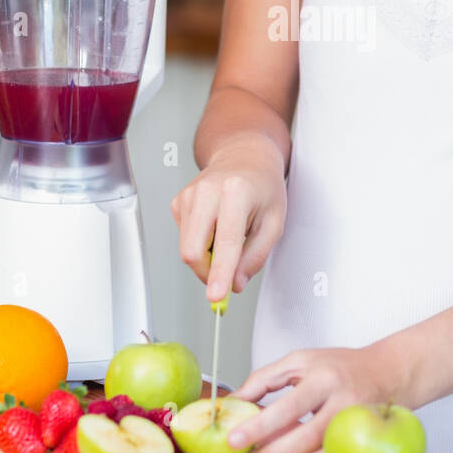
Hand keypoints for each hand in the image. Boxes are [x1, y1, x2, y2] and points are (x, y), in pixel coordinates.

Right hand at [171, 132, 286, 301]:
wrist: (245, 156)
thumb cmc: (262, 186)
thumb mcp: (274, 222)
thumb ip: (256, 256)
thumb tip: (236, 283)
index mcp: (236, 193)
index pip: (224, 243)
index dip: (219, 274)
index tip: (215, 296)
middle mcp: (207, 191)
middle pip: (192, 251)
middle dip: (208, 273)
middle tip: (227, 274)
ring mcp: (188, 195)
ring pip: (186, 248)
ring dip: (206, 257)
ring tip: (228, 239)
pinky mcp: (178, 202)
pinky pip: (184, 238)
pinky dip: (200, 243)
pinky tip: (215, 226)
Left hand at [228, 344, 395, 452]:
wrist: (387, 372)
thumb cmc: (339, 366)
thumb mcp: (300, 361)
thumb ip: (264, 379)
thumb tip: (232, 401)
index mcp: (325, 378)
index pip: (289, 406)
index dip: (260, 425)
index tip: (235, 438)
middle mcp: (343, 402)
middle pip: (305, 437)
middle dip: (272, 452)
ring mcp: (354, 425)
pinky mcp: (361, 442)